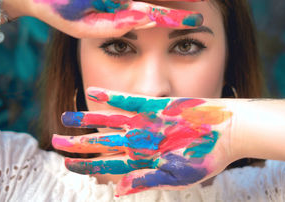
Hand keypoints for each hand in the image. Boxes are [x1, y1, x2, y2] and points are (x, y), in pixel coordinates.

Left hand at [52, 87, 235, 195]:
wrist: (229, 130)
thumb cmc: (208, 157)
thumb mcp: (177, 176)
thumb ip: (146, 182)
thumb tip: (115, 191)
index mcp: (145, 161)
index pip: (109, 164)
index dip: (87, 165)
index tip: (67, 163)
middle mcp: (142, 142)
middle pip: (104, 144)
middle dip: (79, 145)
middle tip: (54, 142)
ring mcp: (147, 123)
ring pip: (111, 122)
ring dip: (88, 120)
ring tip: (65, 117)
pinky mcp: (156, 106)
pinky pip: (130, 101)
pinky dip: (112, 97)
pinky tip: (94, 92)